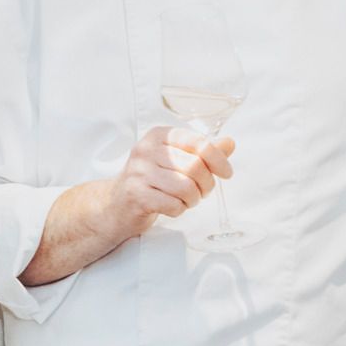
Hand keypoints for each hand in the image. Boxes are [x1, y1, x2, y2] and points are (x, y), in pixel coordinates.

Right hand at [103, 124, 232, 242]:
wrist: (116, 204)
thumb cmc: (151, 180)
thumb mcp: (176, 159)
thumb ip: (203, 151)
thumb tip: (229, 142)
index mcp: (159, 135)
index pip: (198, 143)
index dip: (218, 159)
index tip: (226, 173)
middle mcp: (146, 150)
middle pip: (195, 167)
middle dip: (206, 184)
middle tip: (202, 192)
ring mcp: (138, 172)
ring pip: (186, 187)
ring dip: (193, 199)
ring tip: (188, 200)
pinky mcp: (136, 195)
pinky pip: (173, 204)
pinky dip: (179, 210)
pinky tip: (172, 207)